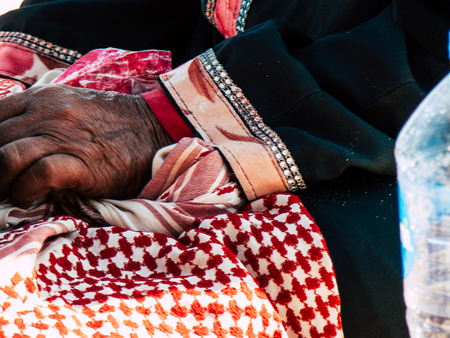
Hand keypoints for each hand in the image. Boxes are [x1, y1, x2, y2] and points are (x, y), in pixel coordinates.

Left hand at [0, 84, 173, 207]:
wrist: (153, 128)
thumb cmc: (112, 122)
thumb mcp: (70, 105)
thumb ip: (39, 115)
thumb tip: (13, 137)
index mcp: (41, 98)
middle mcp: (46, 114)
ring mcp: (63, 138)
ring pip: (6, 158)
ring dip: (0, 183)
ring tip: (7, 194)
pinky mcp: (81, 164)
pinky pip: (37, 177)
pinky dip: (24, 191)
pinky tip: (29, 197)